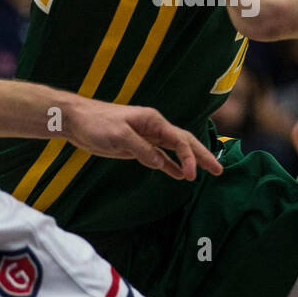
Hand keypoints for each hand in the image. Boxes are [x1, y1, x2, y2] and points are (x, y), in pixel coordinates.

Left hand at [64, 98, 221, 181]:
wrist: (78, 121)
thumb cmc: (97, 123)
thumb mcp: (119, 136)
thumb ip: (141, 149)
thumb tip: (160, 162)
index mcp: (154, 121)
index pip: (179, 141)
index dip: (189, 158)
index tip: (192, 175)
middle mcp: (154, 129)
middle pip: (184, 143)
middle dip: (202, 156)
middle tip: (219, 170)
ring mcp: (147, 138)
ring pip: (174, 150)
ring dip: (190, 161)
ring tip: (206, 173)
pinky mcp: (137, 147)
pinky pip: (160, 157)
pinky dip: (171, 166)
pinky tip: (180, 175)